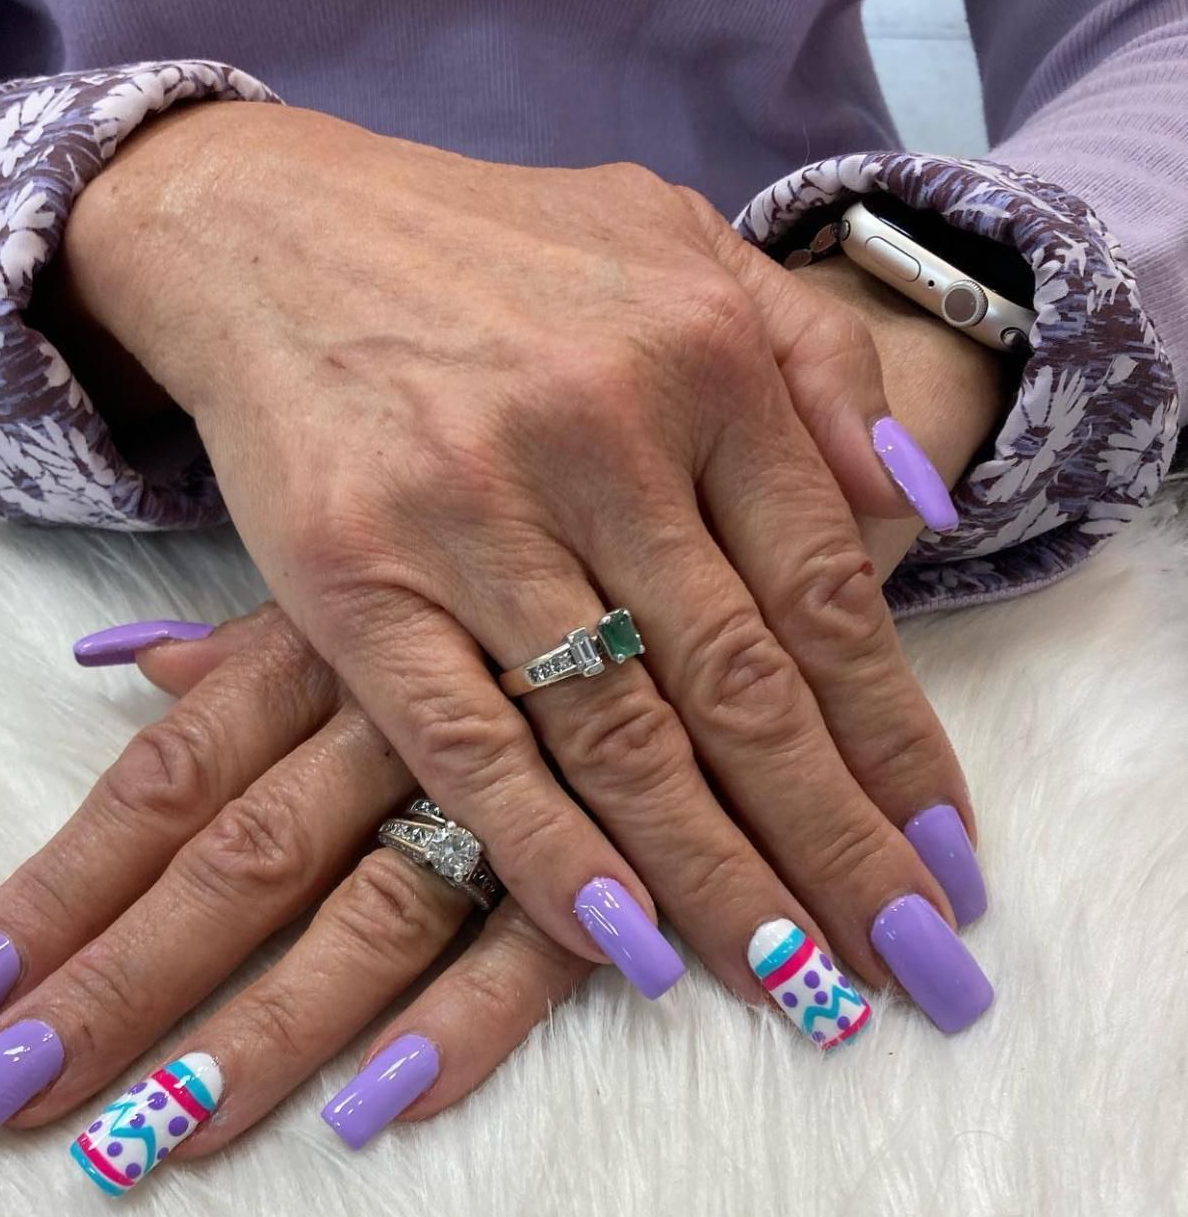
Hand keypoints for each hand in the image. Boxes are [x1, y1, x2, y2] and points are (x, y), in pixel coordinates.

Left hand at [0, 607, 593, 1176]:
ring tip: (159, 1137)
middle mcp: (392, 719)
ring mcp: (507, 785)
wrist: (706, 505)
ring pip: (370, 916)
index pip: (159, 786)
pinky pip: (535, 941)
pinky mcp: (613, 849)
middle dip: (118, 988)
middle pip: (237, 865)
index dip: (54, 893)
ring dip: (266, 1031)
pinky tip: (381, 1107)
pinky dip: (464, 1021)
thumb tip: (127, 670)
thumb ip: (253, 646)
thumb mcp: (373, 571)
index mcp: (319, 650)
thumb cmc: (513, 551)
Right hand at [51, 103, 990, 1029]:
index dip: (894, 740)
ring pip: (621, 736)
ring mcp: (470, 513)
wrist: (268, 232)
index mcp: (699, 356)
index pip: (828, 592)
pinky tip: (623, 943)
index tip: (947, 855)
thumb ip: (813, 355)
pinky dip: (547, 852)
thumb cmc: (489, 254)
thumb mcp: (676, 241)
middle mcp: (600, 435)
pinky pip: (468, 744)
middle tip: (911, 964)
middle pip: (744, 688)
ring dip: (716, 879)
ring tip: (796, 984)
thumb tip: (912, 508)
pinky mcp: (354, 580)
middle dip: (836, 843)